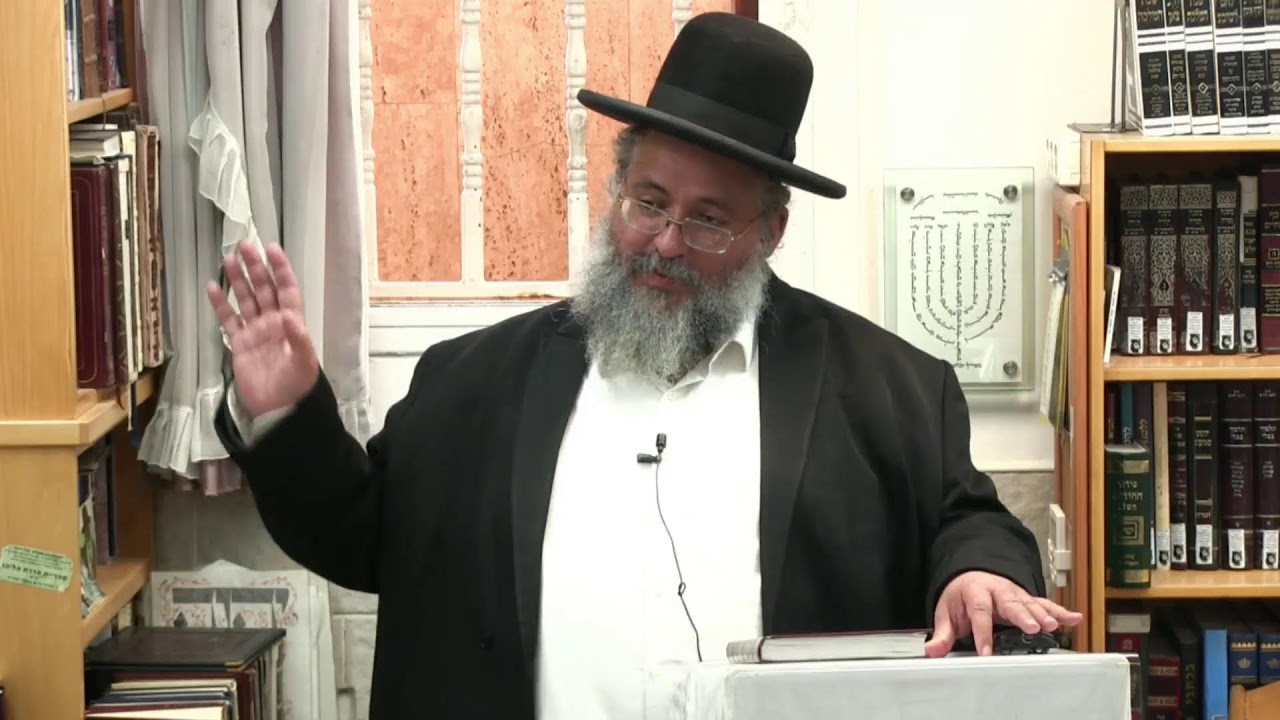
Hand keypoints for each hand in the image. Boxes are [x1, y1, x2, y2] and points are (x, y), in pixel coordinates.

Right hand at [207, 240, 319, 416]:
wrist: (278, 410)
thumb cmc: (296, 386)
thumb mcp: (303, 362)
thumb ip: (298, 339)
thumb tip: (288, 316)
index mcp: (292, 323)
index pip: (287, 290)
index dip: (280, 269)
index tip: (271, 249)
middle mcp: (274, 323)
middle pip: (264, 289)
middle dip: (256, 267)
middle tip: (244, 246)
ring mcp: (256, 332)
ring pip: (246, 300)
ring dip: (238, 280)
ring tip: (228, 259)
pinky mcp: (240, 344)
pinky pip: (229, 320)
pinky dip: (221, 304)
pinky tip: (213, 287)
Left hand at [922, 570, 1082, 657]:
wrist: (971, 575)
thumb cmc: (961, 597)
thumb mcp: (946, 613)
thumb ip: (942, 634)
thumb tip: (932, 651)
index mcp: (975, 592)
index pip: (979, 613)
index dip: (983, 633)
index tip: (986, 652)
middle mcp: (998, 590)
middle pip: (1011, 603)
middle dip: (1022, 616)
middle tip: (1033, 628)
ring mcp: (1015, 593)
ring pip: (1030, 603)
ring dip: (1043, 614)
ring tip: (1053, 625)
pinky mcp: (1027, 598)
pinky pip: (1045, 604)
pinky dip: (1060, 611)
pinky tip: (1074, 618)